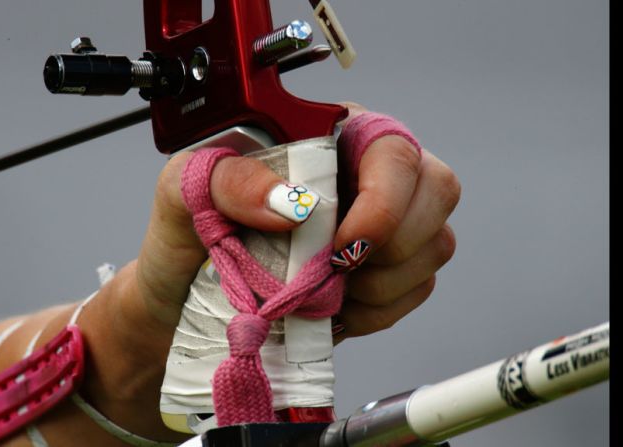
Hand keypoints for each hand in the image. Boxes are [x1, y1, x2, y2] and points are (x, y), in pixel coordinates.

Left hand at [133, 102, 460, 348]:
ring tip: (324, 293)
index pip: (393, 149)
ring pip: (435, 245)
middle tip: (333, 271)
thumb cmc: (188, 234)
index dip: (385, 201)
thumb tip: (293, 203)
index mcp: (328, 136)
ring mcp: (386, 222)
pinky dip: (378, 311)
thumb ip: (230, 180)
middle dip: (393, 245)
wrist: (185, 297)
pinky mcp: (389, 269)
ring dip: (383, 284)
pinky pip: (417, 289)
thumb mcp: (185, 191)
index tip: (340, 248)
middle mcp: (368, 173)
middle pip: (437, 190)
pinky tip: (334, 310)